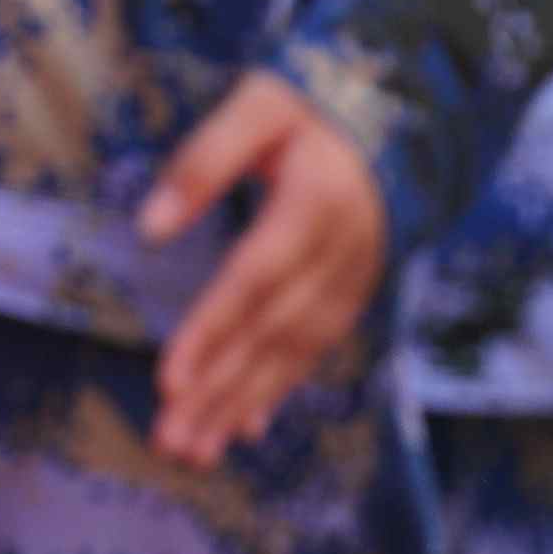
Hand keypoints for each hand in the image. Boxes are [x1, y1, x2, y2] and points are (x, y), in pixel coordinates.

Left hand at [141, 75, 386, 467]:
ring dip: (243, 404)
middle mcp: (340, 258)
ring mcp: (353, 282)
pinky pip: (315, 351)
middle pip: (271, 334)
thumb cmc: (314, 104)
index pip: (253, 282)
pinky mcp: (353, 294)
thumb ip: (203, 161)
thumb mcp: (257, 105)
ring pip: (293, 354)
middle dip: (220, 392)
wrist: (404, 114)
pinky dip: (279, 390)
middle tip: (171, 442)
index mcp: (315, 208)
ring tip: (195, 449)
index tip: (169, 381)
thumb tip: (148, 227)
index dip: (212, 333)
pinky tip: (244, 425)